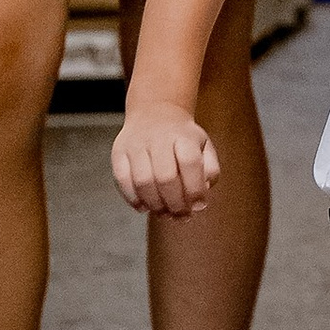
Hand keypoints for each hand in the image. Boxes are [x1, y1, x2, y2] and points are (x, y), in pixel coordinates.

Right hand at [114, 99, 222, 218]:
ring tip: (164, 213)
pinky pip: (122, 181)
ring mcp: (136, 144)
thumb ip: (210, 170)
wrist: (155, 113)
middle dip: (174, 203)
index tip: (199, 206)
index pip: (190, 163)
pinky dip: (133, 199)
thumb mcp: (204, 146)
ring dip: (155, 205)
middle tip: (180, 216)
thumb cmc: (182, 139)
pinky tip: (145, 206)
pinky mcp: (119, 152)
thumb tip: (202, 195)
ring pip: (143, 182)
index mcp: (183, 136)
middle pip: (165, 177)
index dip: (195, 189)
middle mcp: (158, 138)